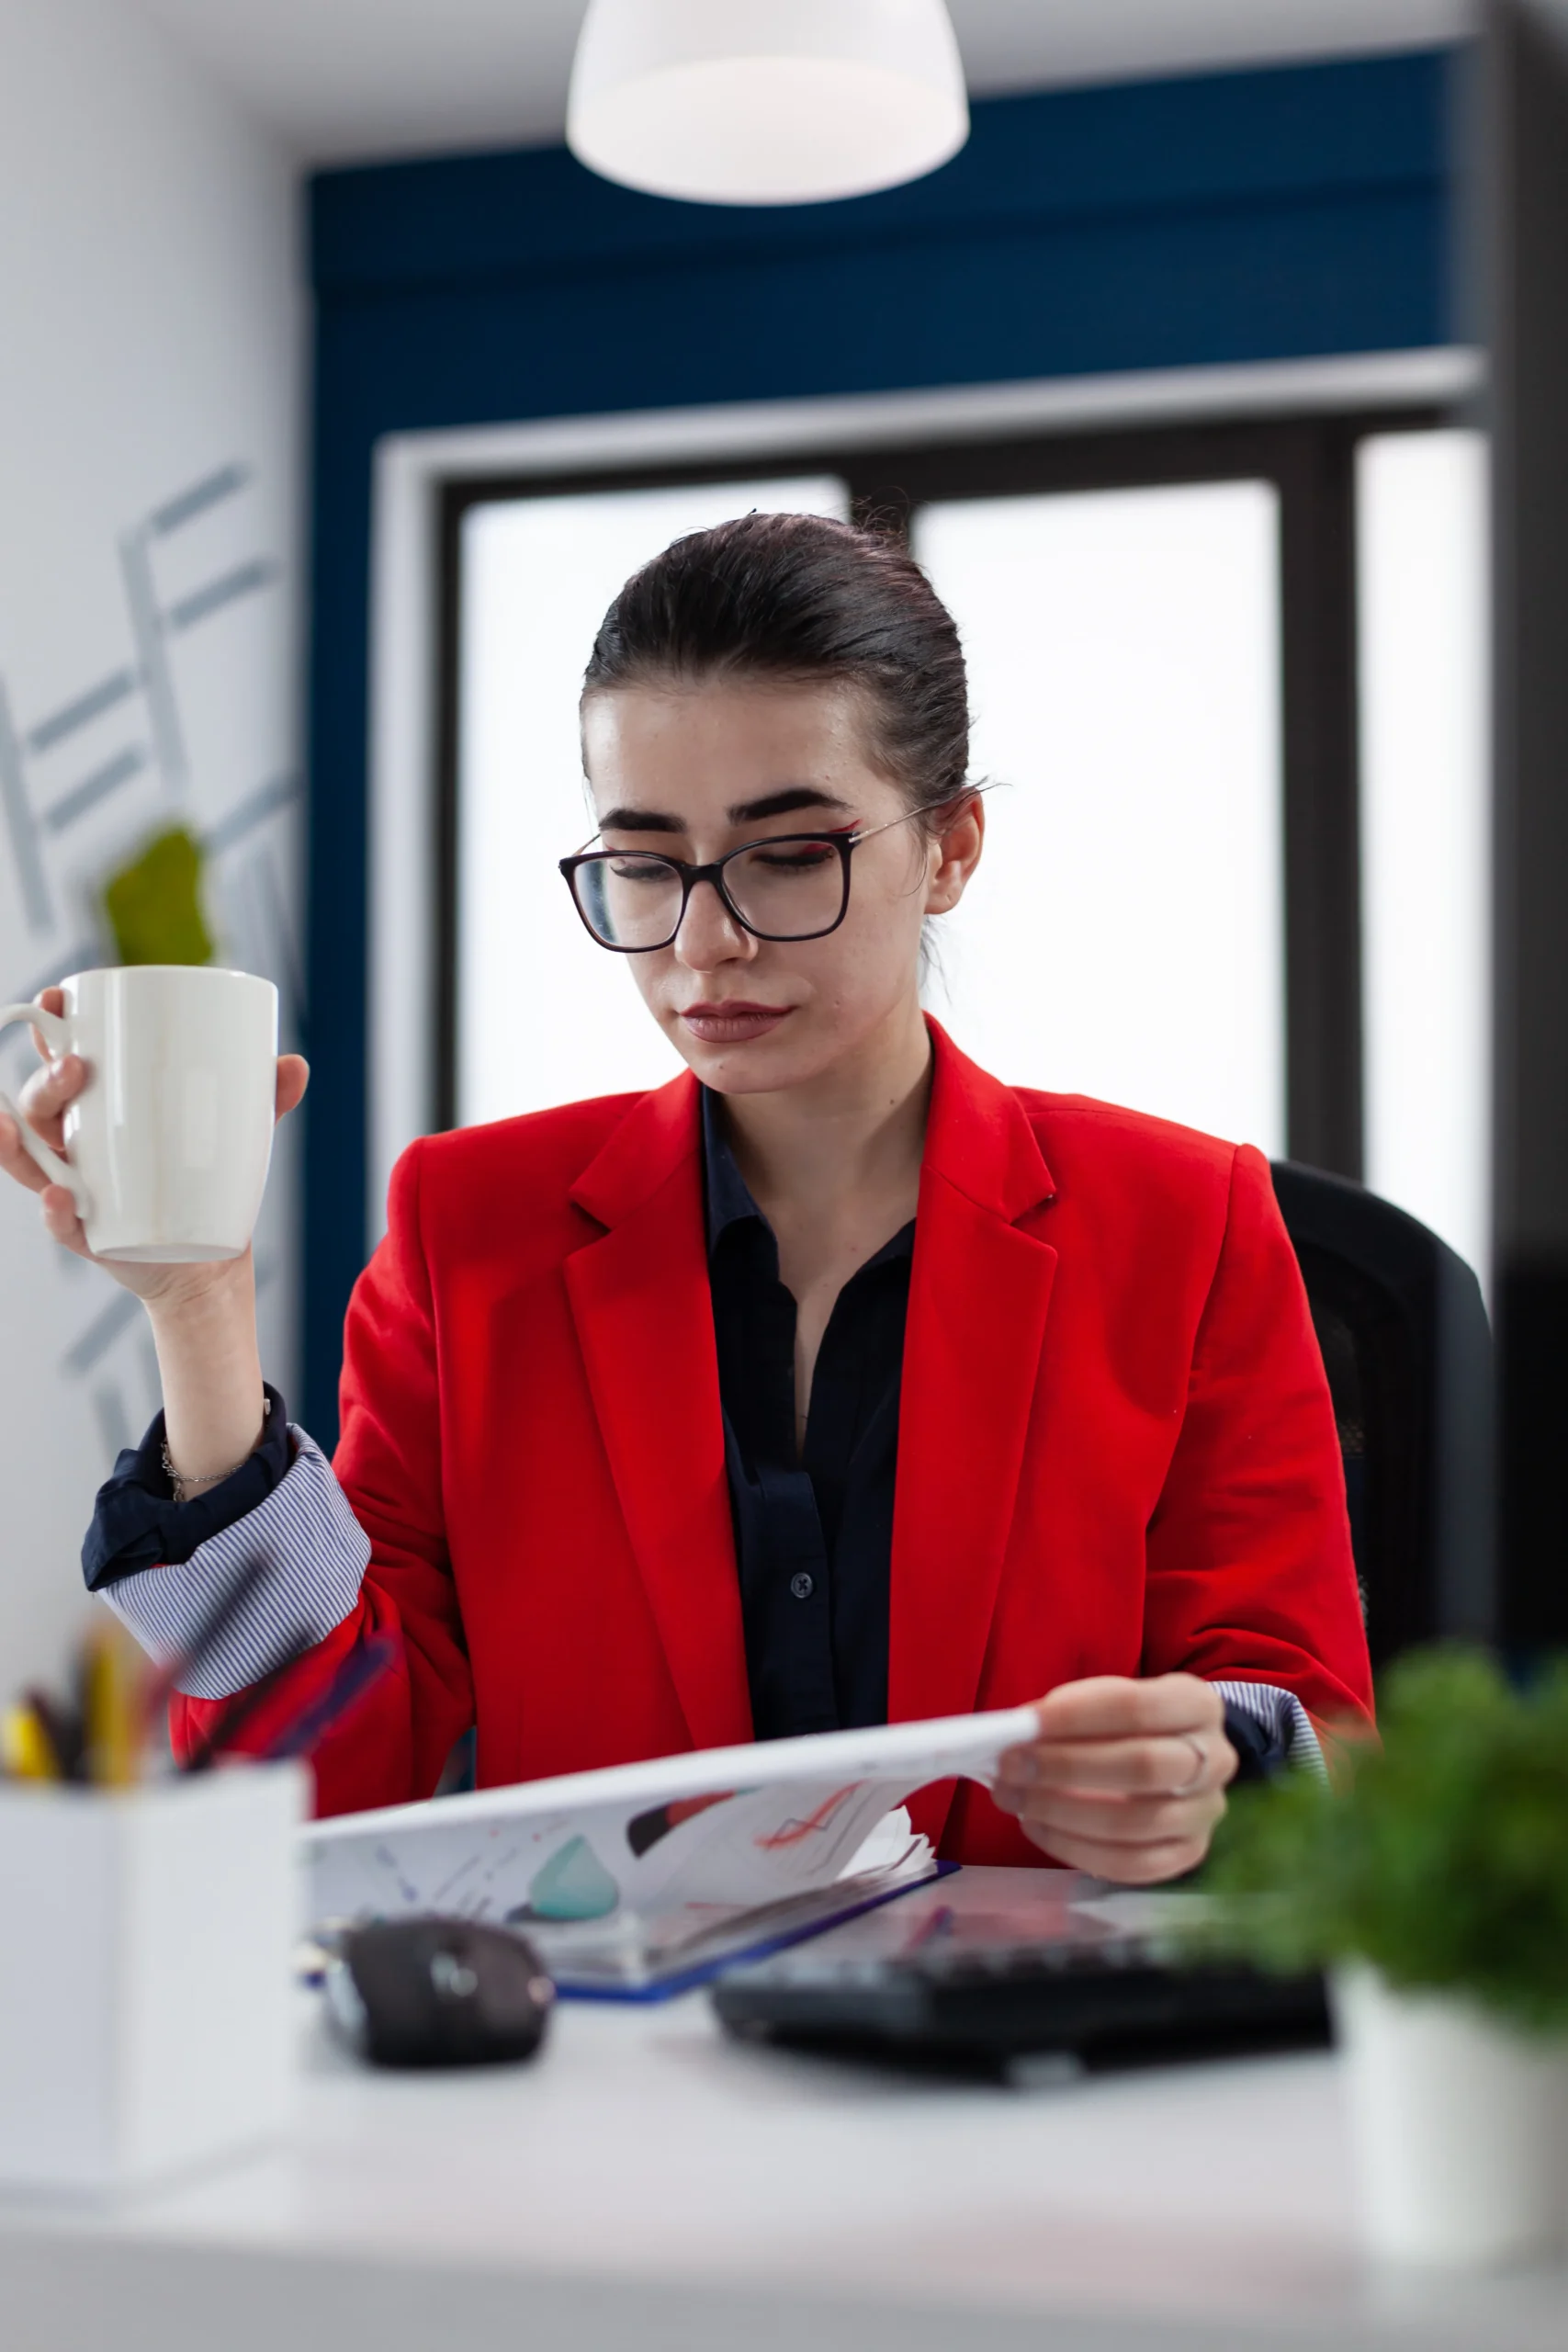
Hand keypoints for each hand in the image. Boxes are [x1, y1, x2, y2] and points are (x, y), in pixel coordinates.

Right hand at [0, 987, 308, 1305]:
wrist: (207, 1258)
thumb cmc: (207, 1179)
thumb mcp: (236, 1134)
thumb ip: (263, 1099)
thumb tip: (293, 1065)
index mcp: (98, 1107)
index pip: (59, 1058)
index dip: (49, 1026)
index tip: (56, 996)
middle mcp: (74, 1144)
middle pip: (39, 1104)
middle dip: (46, 1081)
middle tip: (75, 1067)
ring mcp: (75, 1187)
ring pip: (30, 1159)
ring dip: (17, 1140)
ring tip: (28, 1126)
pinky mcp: (85, 1233)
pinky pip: (58, 1222)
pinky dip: (54, 1210)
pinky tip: (61, 1196)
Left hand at [992, 1674, 1236, 1884]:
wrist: (1173, 1754)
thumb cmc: (1127, 1722)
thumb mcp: (1107, 1699)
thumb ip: (1069, 1711)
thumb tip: (1017, 1733)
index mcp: (1197, 1703)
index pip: (1134, 1706)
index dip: (1075, 1716)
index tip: (1024, 1724)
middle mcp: (1216, 1758)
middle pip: (1142, 1767)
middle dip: (1067, 1767)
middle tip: (1012, 1767)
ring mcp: (1206, 1812)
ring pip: (1134, 1823)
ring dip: (1062, 1813)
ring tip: (1014, 1799)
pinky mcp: (1190, 1853)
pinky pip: (1131, 1864)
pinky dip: (1075, 1848)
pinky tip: (1038, 1827)